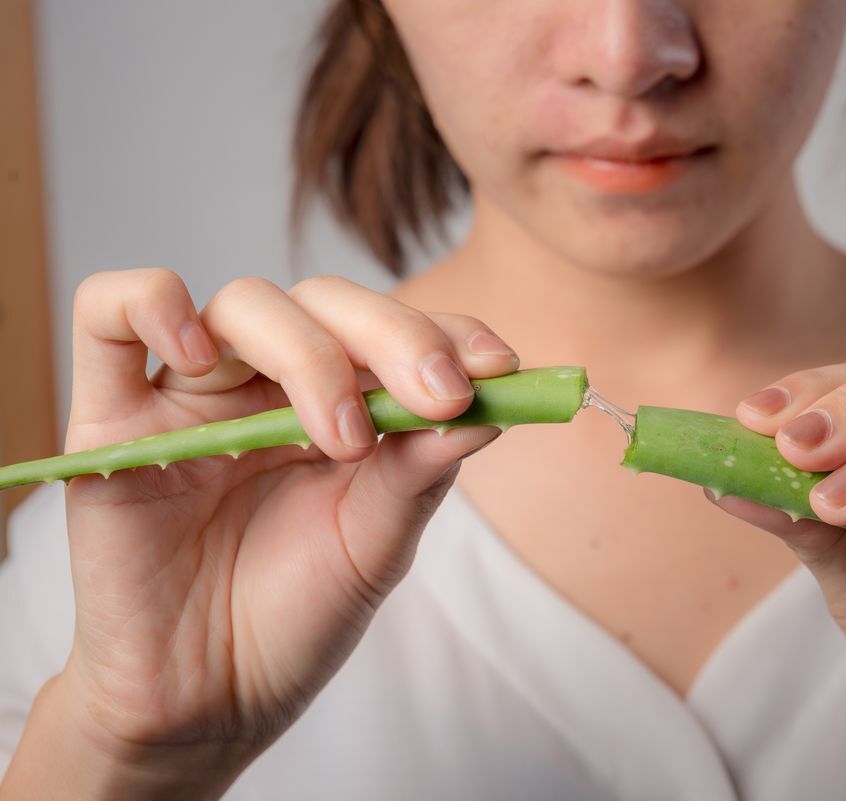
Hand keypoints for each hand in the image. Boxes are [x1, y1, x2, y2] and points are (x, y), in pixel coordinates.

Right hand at [49, 270, 516, 792]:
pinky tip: (198, 355)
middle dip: (395, 338)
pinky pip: (109, 313)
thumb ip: (420, 470)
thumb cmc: (297, 618)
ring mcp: (193, 394)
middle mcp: (269, 385)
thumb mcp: (378, 543)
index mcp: (341, 402)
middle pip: (326, 302)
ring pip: (244, 305)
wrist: (208, 701)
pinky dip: (154, 306)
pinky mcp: (110, 417)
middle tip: (440, 394)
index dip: (448, 332)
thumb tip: (489, 404)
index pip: (394, 330)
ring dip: (309, 353)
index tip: (498, 368)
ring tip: (340, 439)